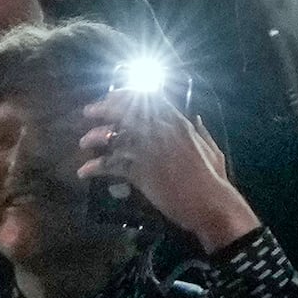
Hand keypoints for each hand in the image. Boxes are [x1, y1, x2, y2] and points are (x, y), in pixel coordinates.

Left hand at [81, 89, 255, 250]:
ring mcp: (148, 150)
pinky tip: (84, 172)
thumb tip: (196, 118)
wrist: (208, 202)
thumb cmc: (213, 178)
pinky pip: (111, 165)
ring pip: (114, 137)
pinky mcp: (139, 171)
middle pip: (125, 112)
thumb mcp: (210, 148)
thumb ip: (200, 131)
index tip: (112, 96)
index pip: (148, 99)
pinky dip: (95, 168)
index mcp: (178, 123)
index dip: (126, 95)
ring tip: (84, 143)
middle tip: (89, 111)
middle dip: (104, 109)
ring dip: (95, 138)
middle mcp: (160, 131)